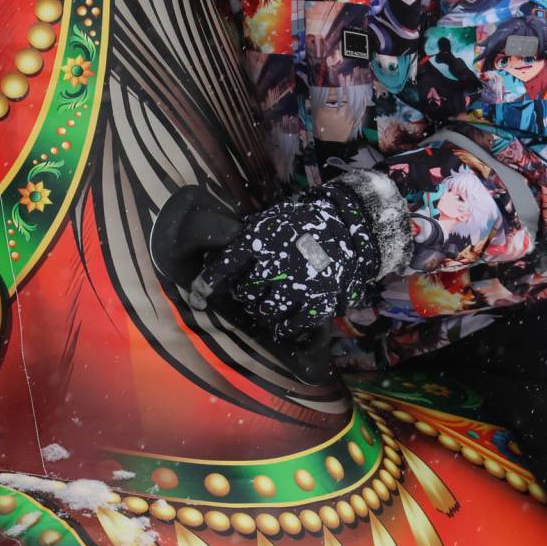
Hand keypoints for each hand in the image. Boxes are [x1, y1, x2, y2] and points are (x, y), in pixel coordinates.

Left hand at [189, 183, 382, 346]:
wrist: (349, 226)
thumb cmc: (304, 221)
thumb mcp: (271, 220)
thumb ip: (249, 238)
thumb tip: (221, 255)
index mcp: (258, 240)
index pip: (223, 266)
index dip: (205, 285)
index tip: (197, 298)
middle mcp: (274, 265)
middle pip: (245, 293)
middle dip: (246, 294)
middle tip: (253, 291)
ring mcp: (296, 286)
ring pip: (265, 312)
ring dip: (264, 310)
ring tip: (271, 303)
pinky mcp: (316, 302)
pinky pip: (290, 325)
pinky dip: (285, 325)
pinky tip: (287, 318)